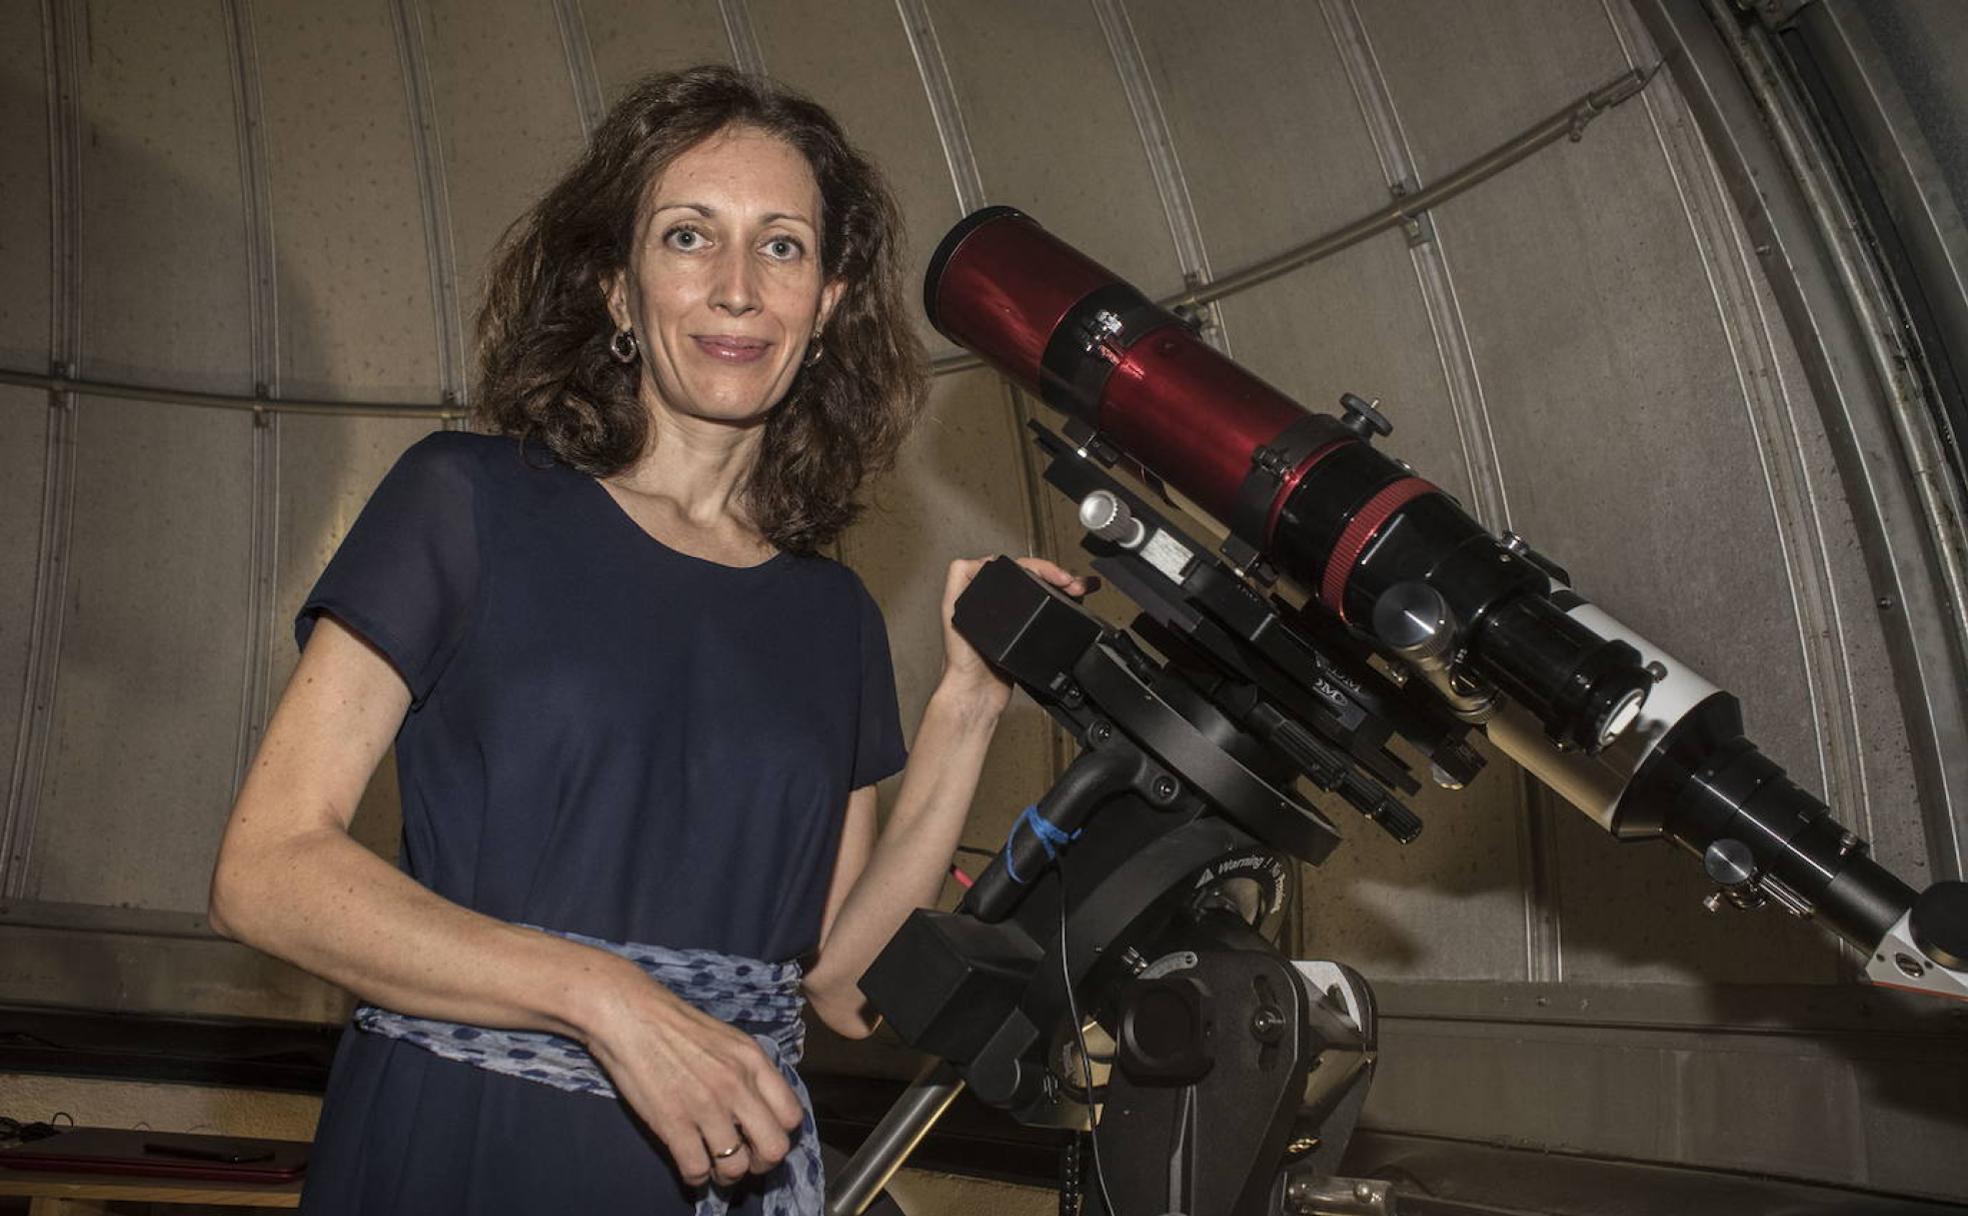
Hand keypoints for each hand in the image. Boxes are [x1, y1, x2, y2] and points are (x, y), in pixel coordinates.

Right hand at [580, 963, 803, 1187]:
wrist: (630, 1015)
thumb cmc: (676, 1025)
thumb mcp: (729, 1040)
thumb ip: (750, 1072)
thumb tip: (760, 1107)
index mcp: (754, 1062)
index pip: (792, 1115)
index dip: (781, 1134)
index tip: (763, 1137)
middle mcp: (737, 1086)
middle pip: (774, 1148)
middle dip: (762, 1163)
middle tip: (745, 1159)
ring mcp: (706, 1106)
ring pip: (736, 1167)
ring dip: (727, 1175)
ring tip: (715, 1167)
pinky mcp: (673, 1123)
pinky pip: (696, 1170)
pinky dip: (695, 1177)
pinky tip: (691, 1167)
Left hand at [939, 556, 1092, 712]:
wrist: (978, 693)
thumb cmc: (962, 658)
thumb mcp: (952, 608)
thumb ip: (960, 577)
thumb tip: (984, 558)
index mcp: (983, 593)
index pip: (1017, 568)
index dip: (1040, 567)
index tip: (1056, 575)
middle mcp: (998, 604)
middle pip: (1035, 578)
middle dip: (1058, 576)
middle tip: (1074, 584)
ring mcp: (1014, 620)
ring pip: (1043, 592)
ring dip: (1064, 588)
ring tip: (1080, 588)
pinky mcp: (1026, 636)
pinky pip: (1046, 613)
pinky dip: (1062, 604)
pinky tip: (1074, 602)